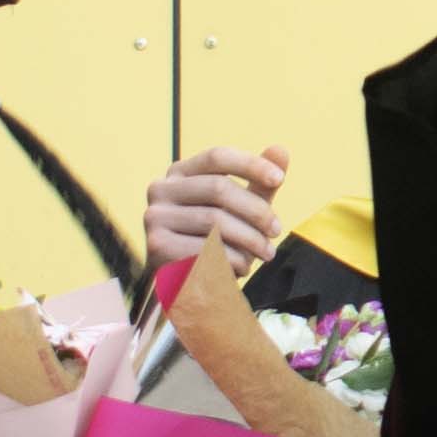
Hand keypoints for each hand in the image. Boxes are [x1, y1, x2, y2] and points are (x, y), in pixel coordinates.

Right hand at [147, 144, 290, 276]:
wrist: (189, 287)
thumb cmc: (220, 241)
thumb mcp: (242, 210)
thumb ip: (259, 182)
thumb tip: (281, 148)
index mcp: (180, 173)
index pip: (217, 157)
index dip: (250, 164)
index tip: (279, 179)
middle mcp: (161, 190)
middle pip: (219, 188)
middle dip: (256, 210)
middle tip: (277, 230)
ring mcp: (155, 217)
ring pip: (215, 220)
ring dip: (250, 239)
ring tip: (266, 253)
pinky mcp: (157, 246)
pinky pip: (204, 248)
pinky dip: (232, 259)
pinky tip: (241, 268)